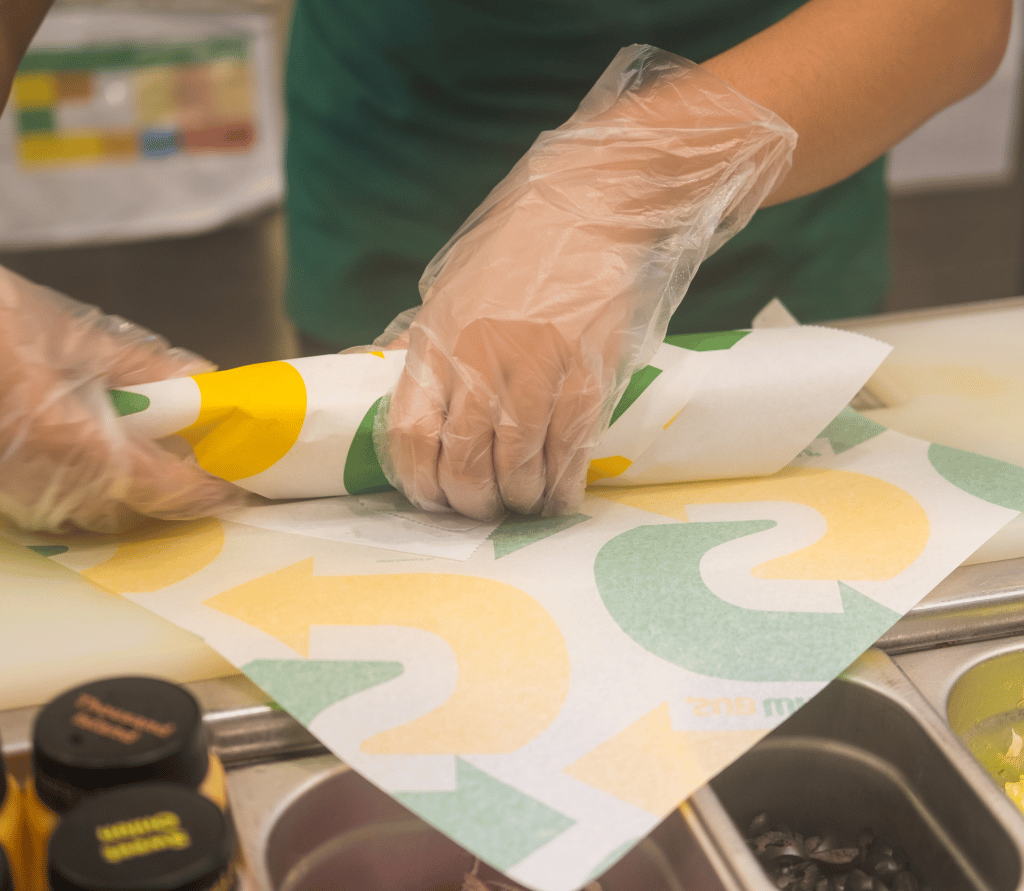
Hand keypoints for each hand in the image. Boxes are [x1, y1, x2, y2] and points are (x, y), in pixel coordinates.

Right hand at [0, 265, 242, 531]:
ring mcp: (14, 490)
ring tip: (177, 459)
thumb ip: (139, 366)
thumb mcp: (66, 334)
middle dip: (177, 493)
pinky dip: (102, 484)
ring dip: (142, 492)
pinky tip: (118, 455)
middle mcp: (40, 481)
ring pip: (97, 510)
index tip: (238, 483)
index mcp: (66, 441)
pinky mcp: (1, 485)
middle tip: (216, 466)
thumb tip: (199, 382)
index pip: (160, 486)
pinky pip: (63, 499)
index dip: (205, 488)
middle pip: (132, 508)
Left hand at [379, 45, 795, 519]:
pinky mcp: (586, 366)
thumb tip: (400, 397)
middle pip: (462, 460)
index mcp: (438, 336)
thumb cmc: (514, 249)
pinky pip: (570, 446)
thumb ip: (425, 347)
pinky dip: (563, 482)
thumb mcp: (450, 289)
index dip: (419, 482)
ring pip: (517, 461)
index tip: (433, 499)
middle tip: (483, 510)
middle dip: (471, 502)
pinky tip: (561, 494)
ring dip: (519, 499)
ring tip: (523, 505)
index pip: (409, 433)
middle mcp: (479, 355)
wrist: (589, 204)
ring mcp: (535, 363)